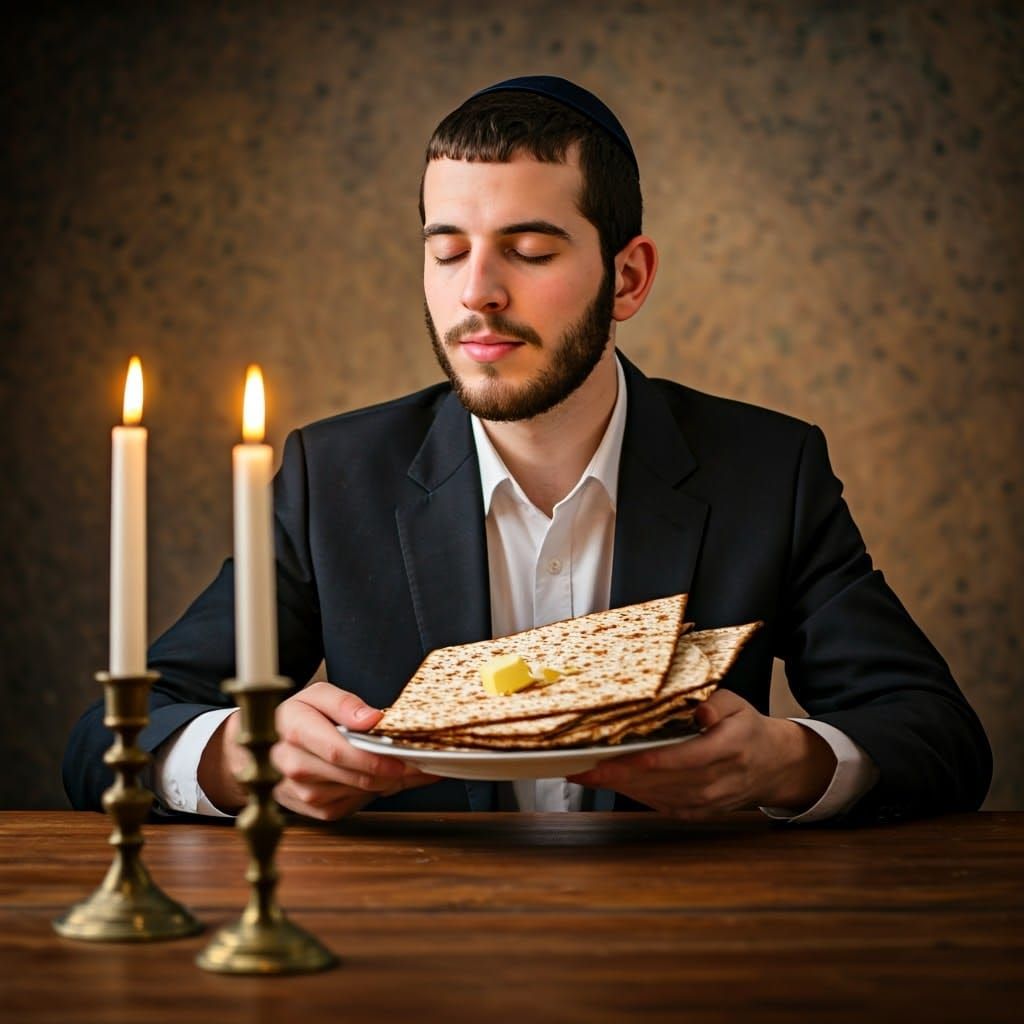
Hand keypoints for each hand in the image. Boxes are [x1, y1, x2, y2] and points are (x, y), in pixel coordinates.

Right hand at [198, 681, 438, 819]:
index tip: (408, 757)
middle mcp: (294, 768)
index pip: (341, 751)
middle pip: (357, 776)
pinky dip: (375, 790)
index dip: (378, 757)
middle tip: (425, 761)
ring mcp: (303, 795)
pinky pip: (355, 803)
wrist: (259, 751)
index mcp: (295, 732)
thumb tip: (373, 719)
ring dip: (388, 780)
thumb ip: (344, 703)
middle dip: (395, 770)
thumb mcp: (316, 695)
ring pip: (361, 791)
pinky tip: (382, 776)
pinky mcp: (315, 811)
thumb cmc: (294, 718)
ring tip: (407, 764)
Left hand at [566, 690, 836, 819]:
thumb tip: (699, 711)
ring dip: (622, 788)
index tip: (623, 758)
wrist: (773, 765)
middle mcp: (718, 780)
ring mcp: (709, 801)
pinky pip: (664, 807)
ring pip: (659, 796)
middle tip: (584, 767)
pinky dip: (636, 796)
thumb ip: (717, 704)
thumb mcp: (738, 704)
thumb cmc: (747, 727)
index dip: (653, 761)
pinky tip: (613, 786)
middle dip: (621, 775)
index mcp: (730, 748)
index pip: (686, 758)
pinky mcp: (700, 812)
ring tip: (588, 775)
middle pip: (664, 781)